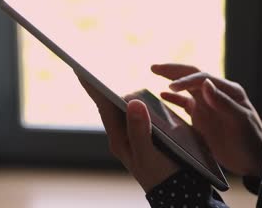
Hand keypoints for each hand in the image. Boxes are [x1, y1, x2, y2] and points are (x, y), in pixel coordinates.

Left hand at [76, 75, 178, 191]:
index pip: (104, 107)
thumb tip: (132, 101)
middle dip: (104, 86)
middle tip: (94, 67)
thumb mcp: (148, 154)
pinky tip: (143, 98)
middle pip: (113, 105)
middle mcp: (125, 135)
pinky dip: (141, 103)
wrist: (181, 194)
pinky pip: (142, 114)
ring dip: (123, 94)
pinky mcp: (152, 135)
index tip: (80, 69)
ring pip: (127, 109)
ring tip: (113, 78)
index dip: (92, 87)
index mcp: (120, 139)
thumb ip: (139, 129)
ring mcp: (138, 135)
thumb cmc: (162, 177)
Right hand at [152, 64, 261, 176]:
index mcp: (227, 90)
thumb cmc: (251, 139)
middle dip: (173, 70)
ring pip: (186, 89)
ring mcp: (207, 106)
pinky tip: (161, 95)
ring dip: (171, 80)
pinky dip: (173, 99)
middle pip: (192, 76)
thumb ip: (223, 102)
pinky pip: (184, 105)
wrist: (254, 159)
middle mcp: (216, 94)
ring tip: (154, 72)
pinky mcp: (201, 118)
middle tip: (154, 67)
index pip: (202, 79)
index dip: (186, 80)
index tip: (171, 86)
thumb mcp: (240, 121)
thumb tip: (205, 83)